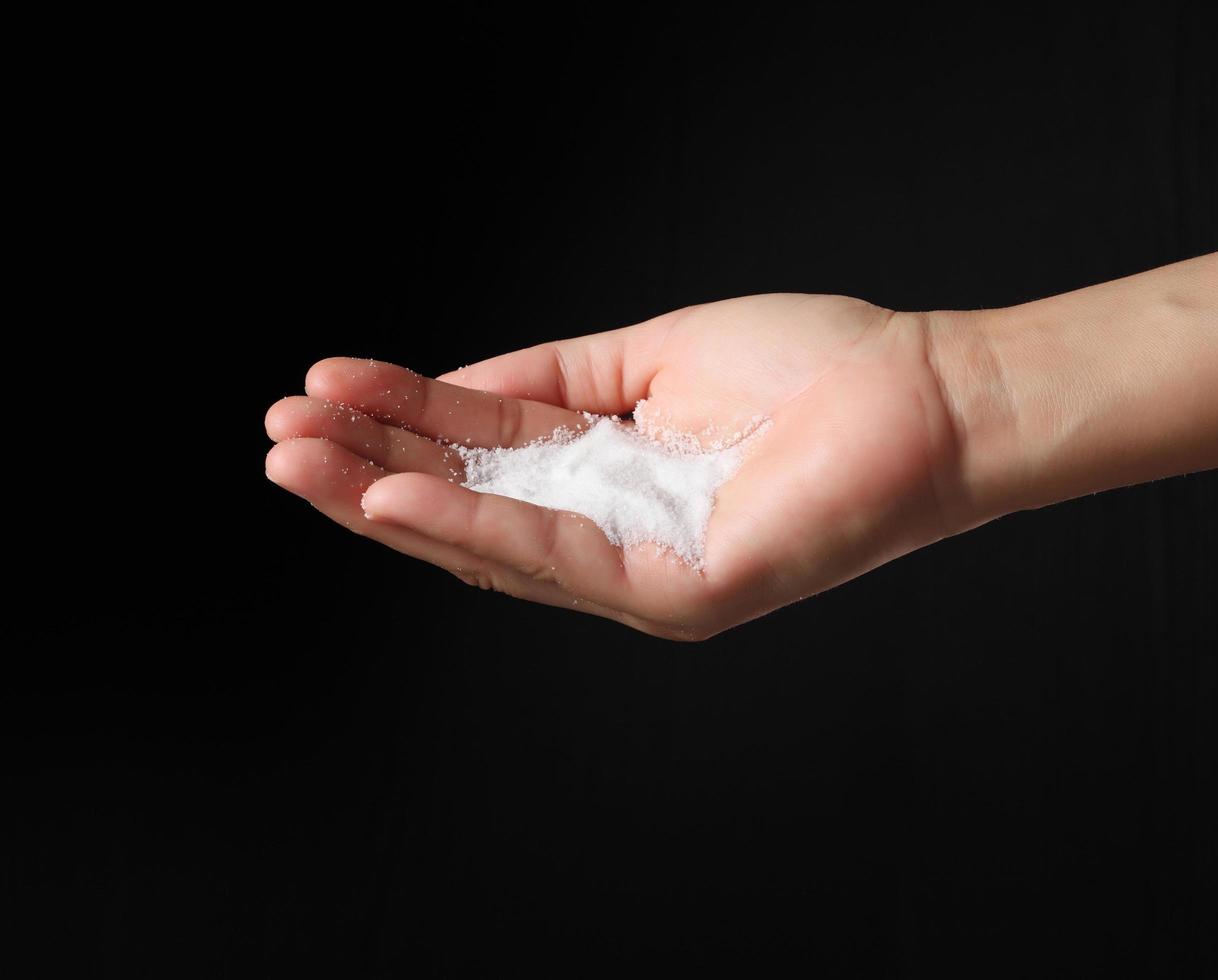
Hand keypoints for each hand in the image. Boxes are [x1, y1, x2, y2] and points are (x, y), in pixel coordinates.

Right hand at [264, 294, 1016, 638]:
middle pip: (469, 512)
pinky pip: (561, 561)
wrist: (927, 393)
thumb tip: (446, 387)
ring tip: (302, 463)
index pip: (483, 460)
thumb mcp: (646, 360)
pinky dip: (474, 526)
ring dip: (392, 504)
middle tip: (279, 439)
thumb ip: (546, 384)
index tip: (322, 386)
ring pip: (495, 547)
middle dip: (369, 473)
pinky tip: (396, 496)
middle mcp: (619, 541)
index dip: (400, 424)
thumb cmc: (809, 372)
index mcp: (612, 484)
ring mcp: (648, 577)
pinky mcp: (684, 594)